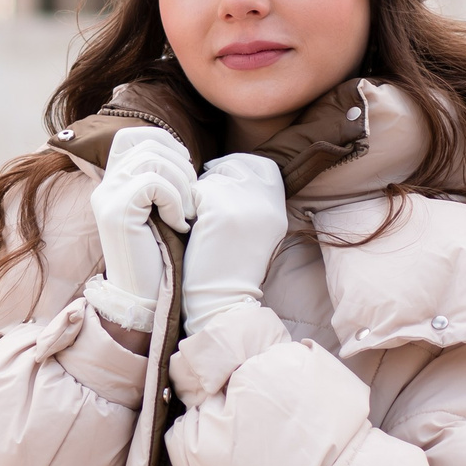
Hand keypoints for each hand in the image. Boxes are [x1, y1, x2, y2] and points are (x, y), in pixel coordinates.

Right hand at [88, 126, 197, 326]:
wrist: (147, 297)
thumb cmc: (163, 255)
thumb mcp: (162, 211)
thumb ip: (163, 181)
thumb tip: (184, 153)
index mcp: (114, 183)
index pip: (131, 135)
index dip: (164, 141)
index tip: (184, 168)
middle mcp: (105, 186)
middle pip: (147, 143)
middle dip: (181, 164)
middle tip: (192, 196)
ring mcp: (107, 198)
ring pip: (152, 159)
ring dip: (182, 183)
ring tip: (188, 211)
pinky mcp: (116, 212)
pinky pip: (154, 183)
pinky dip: (175, 200)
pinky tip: (179, 224)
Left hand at [181, 153, 287, 333]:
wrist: (222, 301)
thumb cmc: (229, 268)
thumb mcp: (255, 231)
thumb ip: (251, 201)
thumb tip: (226, 170)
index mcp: (278, 210)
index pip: (264, 165)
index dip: (240, 166)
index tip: (221, 179)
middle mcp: (266, 203)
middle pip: (237, 164)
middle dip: (216, 175)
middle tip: (201, 198)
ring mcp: (245, 205)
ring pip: (214, 176)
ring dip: (199, 192)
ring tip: (198, 218)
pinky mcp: (220, 211)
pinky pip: (196, 191)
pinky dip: (188, 206)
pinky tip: (190, 226)